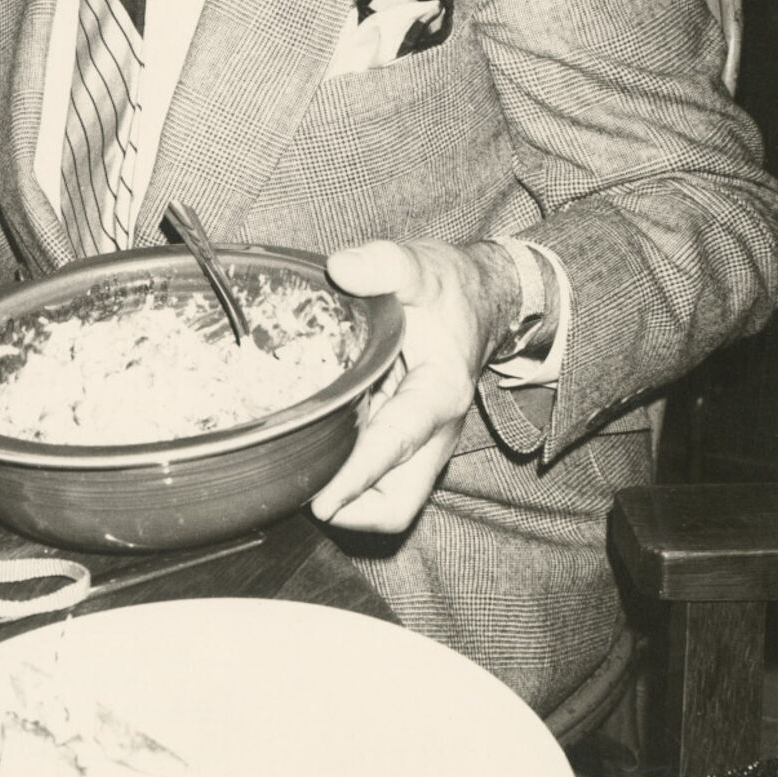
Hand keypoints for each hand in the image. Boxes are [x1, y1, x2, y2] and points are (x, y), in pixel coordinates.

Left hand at [310, 238, 516, 532]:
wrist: (480, 300)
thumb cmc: (448, 288)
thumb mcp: (420, 267)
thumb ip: (385, 264)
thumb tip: (342, 268)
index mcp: (440, 392)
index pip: (396, 445)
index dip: (358, 477)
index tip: (322, 502)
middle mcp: (436, 431)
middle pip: (397, 503)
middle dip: (351, 512)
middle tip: (297, 495)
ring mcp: (422, 442)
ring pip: (388, 501)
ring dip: (348, 503)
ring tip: (298, 480)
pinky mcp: (407, 442)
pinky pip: (380, 482)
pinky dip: (349, 482)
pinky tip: (313, 458)